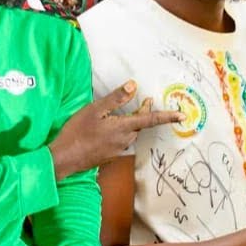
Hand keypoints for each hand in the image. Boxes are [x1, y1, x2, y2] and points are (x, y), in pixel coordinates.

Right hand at [50, 82, 183, 179]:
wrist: (63, 159)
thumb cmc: (77, 132)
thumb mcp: (94, 110)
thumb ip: (115, 99)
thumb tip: (133, 85)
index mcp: (123, 127)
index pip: (150, 120)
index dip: (167, 117)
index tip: (183, 116)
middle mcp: (125, 140)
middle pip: (140, 125)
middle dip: (145, 113)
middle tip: (145, 101)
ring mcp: (118, 150)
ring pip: (131, 133)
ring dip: (133, 123)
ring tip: (127, 112)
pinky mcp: (110, 155)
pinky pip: (122, 141)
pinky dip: (122, 132)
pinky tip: (109, 128)